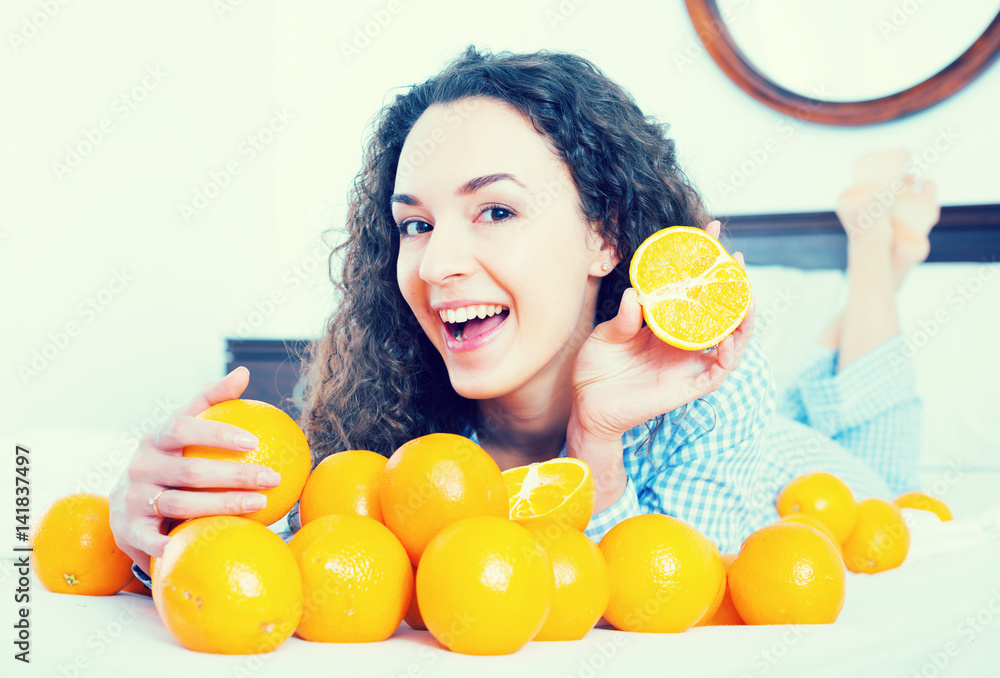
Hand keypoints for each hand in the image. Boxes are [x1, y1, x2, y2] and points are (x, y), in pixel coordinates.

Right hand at [108, 367, 281, 574]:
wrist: (125, 506)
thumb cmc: (168, 460)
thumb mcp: (181, 431)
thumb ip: (210, 402)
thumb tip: (243, 373)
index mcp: (155, 439)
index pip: (184, 428)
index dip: (217, 434)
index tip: (253, 441)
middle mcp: (141, 466)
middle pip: (191, 471)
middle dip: (235, 475)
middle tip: (272, 478)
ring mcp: (134, 498)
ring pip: (182, 504)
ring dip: (224, 506)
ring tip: (261, 504)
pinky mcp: (131, 529)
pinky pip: (153, 540)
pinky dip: (173, 545)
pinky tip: (202, 545)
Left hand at [571, 221, 754, 443]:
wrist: (587, 406)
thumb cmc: (596, 369)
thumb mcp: (607, 336)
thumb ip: (624, 318)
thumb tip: (635, 294)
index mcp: (665, 323)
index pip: (692, 288)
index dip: (703, 261)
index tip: (710, 230)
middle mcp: (683, 341)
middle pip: (719, 311)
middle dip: (732, 286)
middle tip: (735, 259)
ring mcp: (688, 364)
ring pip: (730, 340)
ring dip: (742, 319)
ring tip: (746, 297)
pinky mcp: (688, 387)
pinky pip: (717, 372)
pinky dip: (728, 356)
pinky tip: (729, 339)